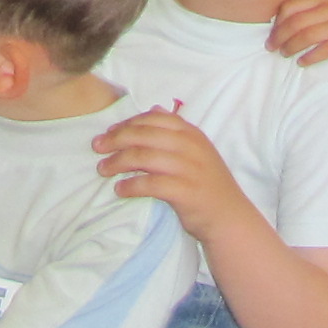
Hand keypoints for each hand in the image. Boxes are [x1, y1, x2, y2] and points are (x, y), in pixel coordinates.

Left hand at [90, 108, 254, 246]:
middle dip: (116, 139)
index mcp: (192, 134)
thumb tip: (154, 108)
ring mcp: (189, 169)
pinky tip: (119, 189)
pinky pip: (150, 184)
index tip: (110, 132)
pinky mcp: (185, 192)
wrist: (230, 218)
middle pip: (144, 135)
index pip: (155, 119)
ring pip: (144, 158)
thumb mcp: (197, 151)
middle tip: (97, 147)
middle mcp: (191, 147)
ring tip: (103, 169)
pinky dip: (131, 185)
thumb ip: (176, 131)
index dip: (128, 123)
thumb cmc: (207, 185)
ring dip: (118, 162)